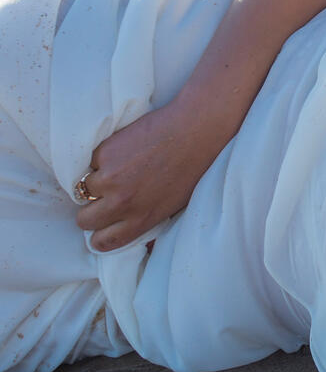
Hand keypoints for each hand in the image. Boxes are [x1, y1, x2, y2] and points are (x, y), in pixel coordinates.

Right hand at [73, 100, 212, 249]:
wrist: (195, 130)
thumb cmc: (192, 168)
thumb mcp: (173, 206)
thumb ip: (146, 219)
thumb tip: (129, 227)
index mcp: (140, 220)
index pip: (103, 242)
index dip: (98, 235)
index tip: (101, 226)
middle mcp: (121, 203)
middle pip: (84, 219)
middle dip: (91, 210)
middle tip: (103, 196)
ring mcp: (109, 178)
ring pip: (83, 189)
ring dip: (95, 180)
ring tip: (116, 168)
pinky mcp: (104, 153)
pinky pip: (91, 161)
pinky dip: (101, 157)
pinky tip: (123, 149)